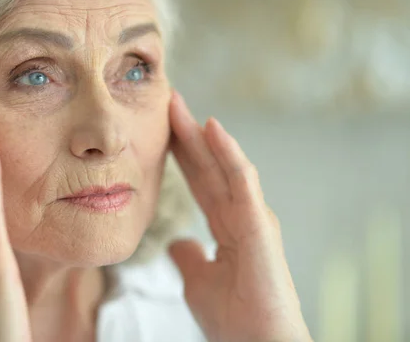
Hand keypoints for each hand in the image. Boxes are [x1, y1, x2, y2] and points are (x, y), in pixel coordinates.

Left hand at [168, 92, 311, 341]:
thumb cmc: (234, 318)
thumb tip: (178, 241)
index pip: (199, 179)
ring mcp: (251, 215)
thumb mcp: (199, 280)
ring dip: (202, 133)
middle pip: (208, 165)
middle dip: (186, 133)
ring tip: (178, 105)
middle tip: (168, 100)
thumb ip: (189, 256)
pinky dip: (227, 152)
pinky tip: (211, 128)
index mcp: (226, 224)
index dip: (181, 153)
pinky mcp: (258, 223)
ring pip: (223, 164)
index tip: (160, 127)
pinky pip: (241, 180)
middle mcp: (240, 213)